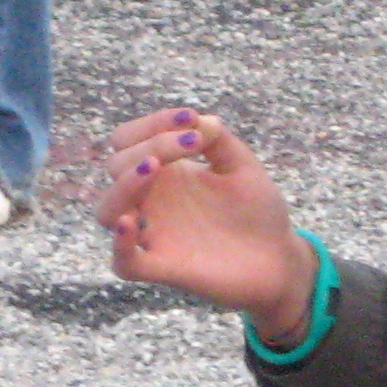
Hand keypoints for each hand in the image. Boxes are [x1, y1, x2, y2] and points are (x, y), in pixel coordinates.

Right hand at [97, 108, 314, 343]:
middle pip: (115, 166)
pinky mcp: (164, 268)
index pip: (129, 140)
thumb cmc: (257, 212)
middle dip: (149, 144)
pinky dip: (120, 244)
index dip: (152, 123)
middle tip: (192, 143)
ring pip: (106, 211)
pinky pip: (124, 263)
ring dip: (123, 185)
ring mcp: (155, 234)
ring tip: (153, 167)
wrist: (279, 259)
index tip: (191, 119)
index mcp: (165, 173)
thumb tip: (197, 121)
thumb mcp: (242, 166)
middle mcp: (153, 202)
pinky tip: (131, 222)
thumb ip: (219, 140)